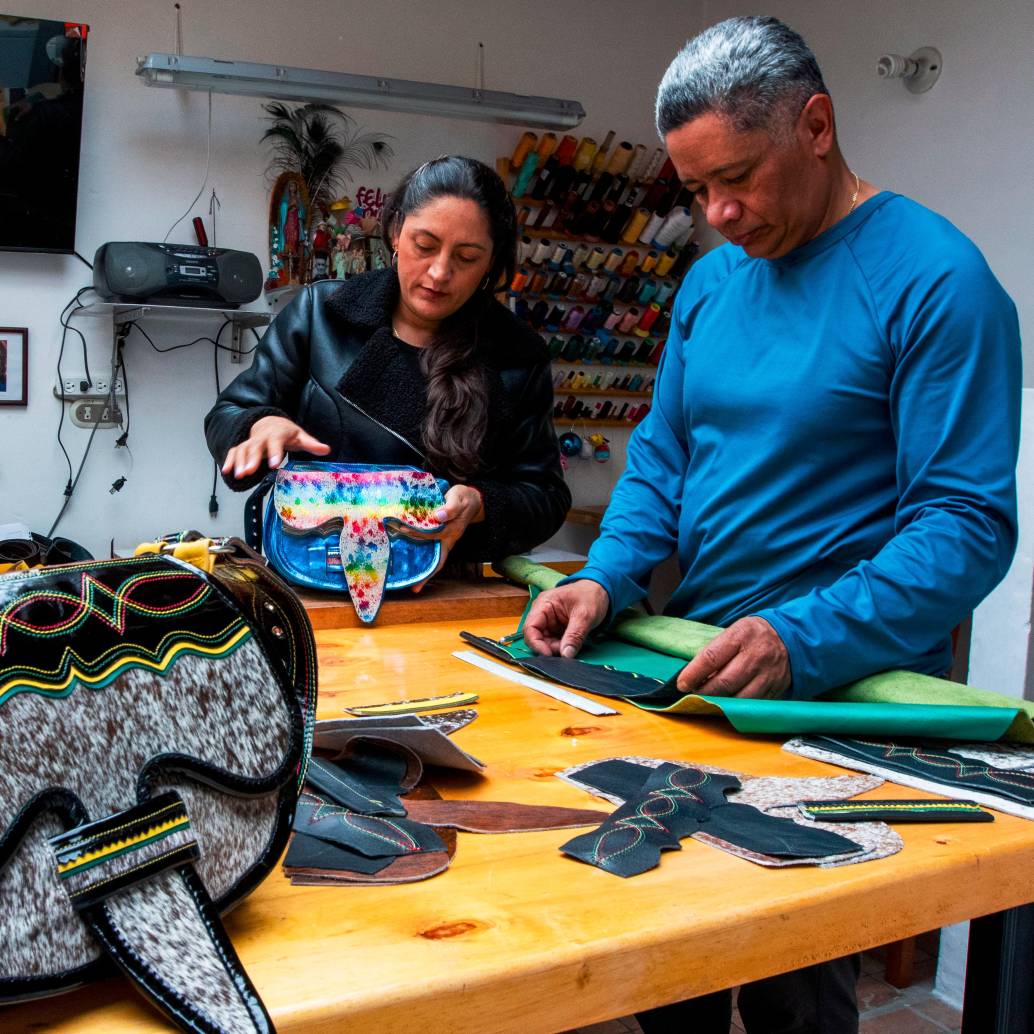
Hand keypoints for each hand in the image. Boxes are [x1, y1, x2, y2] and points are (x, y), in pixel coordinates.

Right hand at [221, 416, 330, 478]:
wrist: (270, 422)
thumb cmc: (287, 432)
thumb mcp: (300, 436)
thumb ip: (311, 444)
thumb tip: (326, 449)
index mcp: (277, 434)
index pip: (276, 442)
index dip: (274, 453)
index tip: (274, 464)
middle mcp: (262, 437)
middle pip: (255, 446)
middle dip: (251, 459)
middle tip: (249, 471)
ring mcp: (251, 441)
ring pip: (243, 450)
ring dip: (239, 462)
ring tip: (239, 475)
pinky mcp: (243, 446)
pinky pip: (234, 452)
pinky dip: (229, 460)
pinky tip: (226, 471)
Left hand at [409, 485, 484, 591]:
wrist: (473, 500)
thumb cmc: (463, 498)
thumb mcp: (459, 498)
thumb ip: (450, 507)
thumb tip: (438, 516)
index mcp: (452, 530)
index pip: (432, 534)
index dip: (417, 533)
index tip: (402, 529)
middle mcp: (449, 539)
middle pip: (437, 559)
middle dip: (425, 572)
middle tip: (409, 582)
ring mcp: (447, 541)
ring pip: (436, 561)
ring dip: (427, 573)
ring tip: (414, 586)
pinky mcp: (443, 540)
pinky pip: (435, 555)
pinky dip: (427, 564)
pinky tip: (416, 568)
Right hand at [523, 579, 609, 657]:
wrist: (601, 592)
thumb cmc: (591, 596)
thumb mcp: (585, 615)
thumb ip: (575, 635)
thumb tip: (566, 655)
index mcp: (544, 604)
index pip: (530, 627)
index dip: (536, 643)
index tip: (549, 655)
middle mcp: (543, 614)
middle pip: (536, 637)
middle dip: (549, 648)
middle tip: (566, 652)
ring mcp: (549, 622)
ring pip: (545, 642)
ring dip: (556, 649)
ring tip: (571, 648)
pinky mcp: (556, 629)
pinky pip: (554, 642)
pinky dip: (561, 647)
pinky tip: (571, 647)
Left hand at [675, 616, 789, 697]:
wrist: (790, 636)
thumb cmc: (753, 635)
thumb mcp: (734, 632)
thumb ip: (716, 652)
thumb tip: (695, 677)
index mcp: (741, 635)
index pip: (711, 658)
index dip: (693, 674)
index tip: (681, 684)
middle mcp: (756, 655)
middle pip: (724, 682)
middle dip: (704, 693)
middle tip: (692, 696)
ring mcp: (768, 674)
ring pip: (739, 698)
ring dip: (720, 704)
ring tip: (708, 702)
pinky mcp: (776, 689)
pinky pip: (753, 705)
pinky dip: (738, 708)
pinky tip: (727, 706)